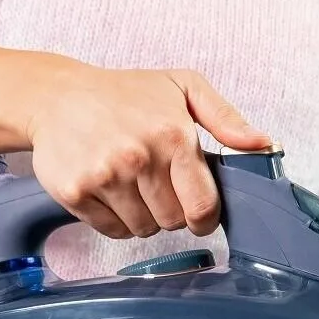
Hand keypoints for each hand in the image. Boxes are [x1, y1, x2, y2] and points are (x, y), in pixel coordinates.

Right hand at [25, 65, 273, 239]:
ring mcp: (104, 176)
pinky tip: (109, 190)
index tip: (198, 213)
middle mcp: (138, 158)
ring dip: (143, 216)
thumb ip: (226, 118)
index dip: (205, 218)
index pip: (203, 207)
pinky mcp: (75, 191)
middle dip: (172, 211)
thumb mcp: (182, 88)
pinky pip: (112, 231)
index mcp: (172, 136)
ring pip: (144, 230)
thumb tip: (262, 143)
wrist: (55, 94)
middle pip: (174, 222)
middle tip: (156, 184)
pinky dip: (115, 220)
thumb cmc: (124, 93)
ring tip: (131, 183)